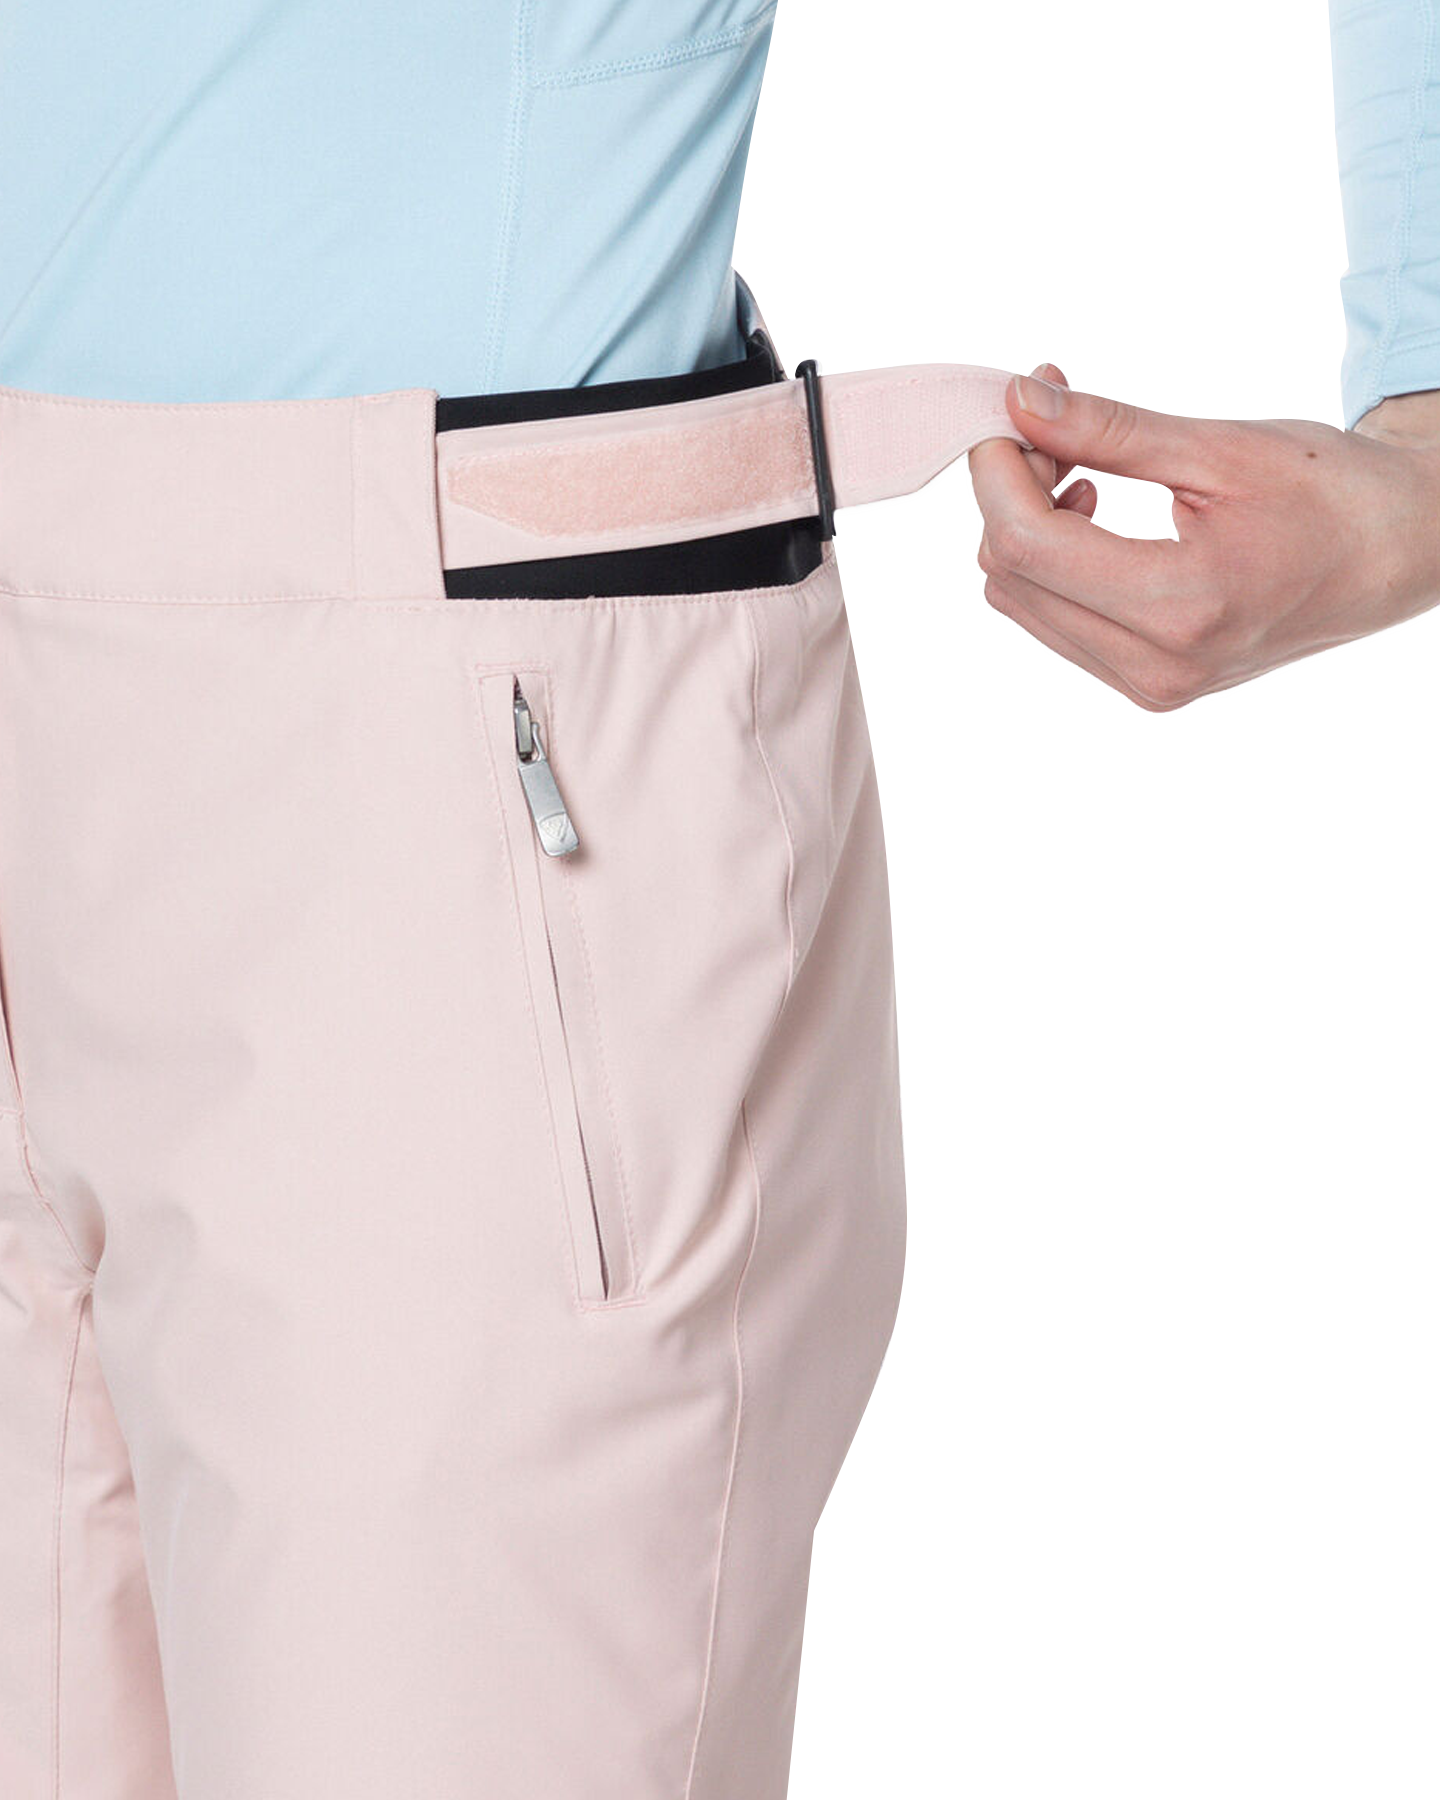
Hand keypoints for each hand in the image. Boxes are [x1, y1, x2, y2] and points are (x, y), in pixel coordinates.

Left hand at [968, 370, 1439, 708]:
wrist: (1398, 554)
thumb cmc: (1331, 494)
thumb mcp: (1220, 447)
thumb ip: (1110, 430)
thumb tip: (1021, 402)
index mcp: (1183, 607)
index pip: (1029, 545)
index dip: (997, 472)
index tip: (1011, 411)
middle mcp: (1158, 665)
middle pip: (1014, 576)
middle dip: (1012, 492)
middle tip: (1055, 425)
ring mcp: (1151, 684)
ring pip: (1025, 601)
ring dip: (1028, 525)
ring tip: (1083, 467)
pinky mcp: (1148, 683)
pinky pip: (1056, 618)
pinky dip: (1054, 559)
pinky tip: (1096, 513)